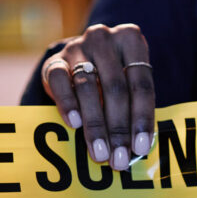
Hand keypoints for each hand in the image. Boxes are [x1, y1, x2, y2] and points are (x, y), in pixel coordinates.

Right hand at [41, 24, 154, 170]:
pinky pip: (60, 82)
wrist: (80, 57)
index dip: (142, 118)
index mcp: (131, 40)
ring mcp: (77, 47)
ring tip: (100, 153)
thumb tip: (138, 149)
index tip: (140, 148)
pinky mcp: (54, 60)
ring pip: (88, 88)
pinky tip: (74, 124)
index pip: (142, 84)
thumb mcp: (129, 82)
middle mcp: (105, 38)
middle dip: (118, 128)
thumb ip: (134, 106)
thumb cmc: (114, 76)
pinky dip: (68, 104)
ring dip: (95, 125)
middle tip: (119, 159)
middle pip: (115, 88)